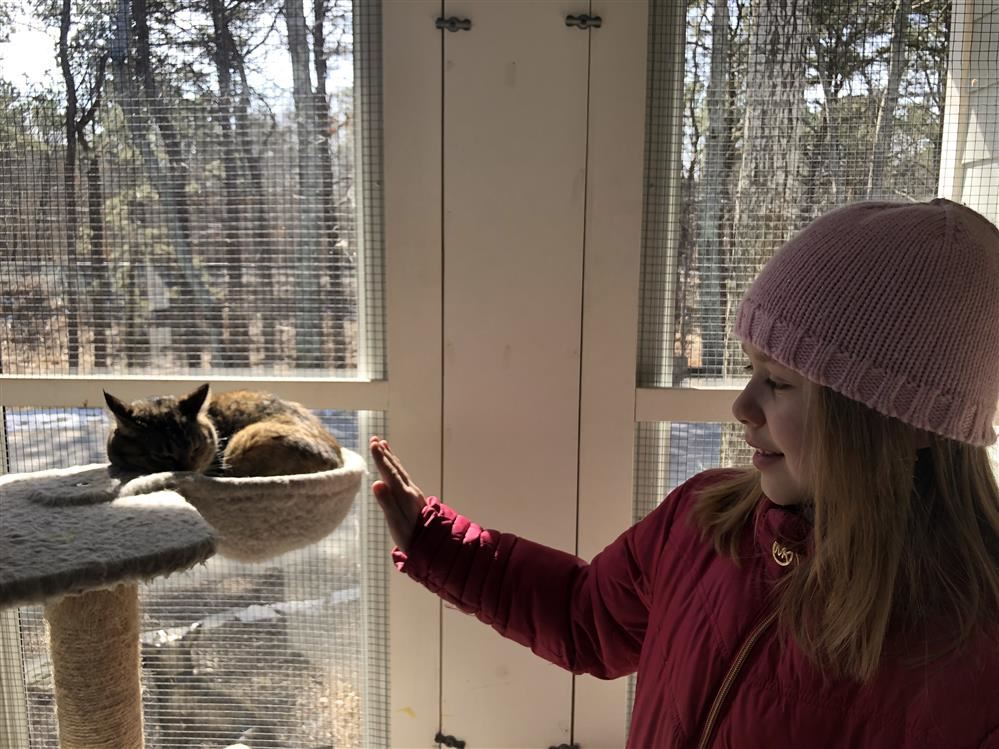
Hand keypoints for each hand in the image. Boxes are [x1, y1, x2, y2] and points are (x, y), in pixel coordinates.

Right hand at [369, 436, 427, 552]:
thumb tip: (376, 483)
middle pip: (395, 468)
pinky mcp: (413, 497)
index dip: (381, 458)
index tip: (373, 444)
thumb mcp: (395, 522)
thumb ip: (386, 502)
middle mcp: (409, 490)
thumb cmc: (410, 536)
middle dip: (384, 453)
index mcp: (403, 495)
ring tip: (384, 445)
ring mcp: (412, 493)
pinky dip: (396, 466)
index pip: (390, 473)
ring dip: (390, 457)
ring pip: (400, 470)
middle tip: (375, 439)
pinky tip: (393, 466)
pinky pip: (402, 476)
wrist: (431, 544)